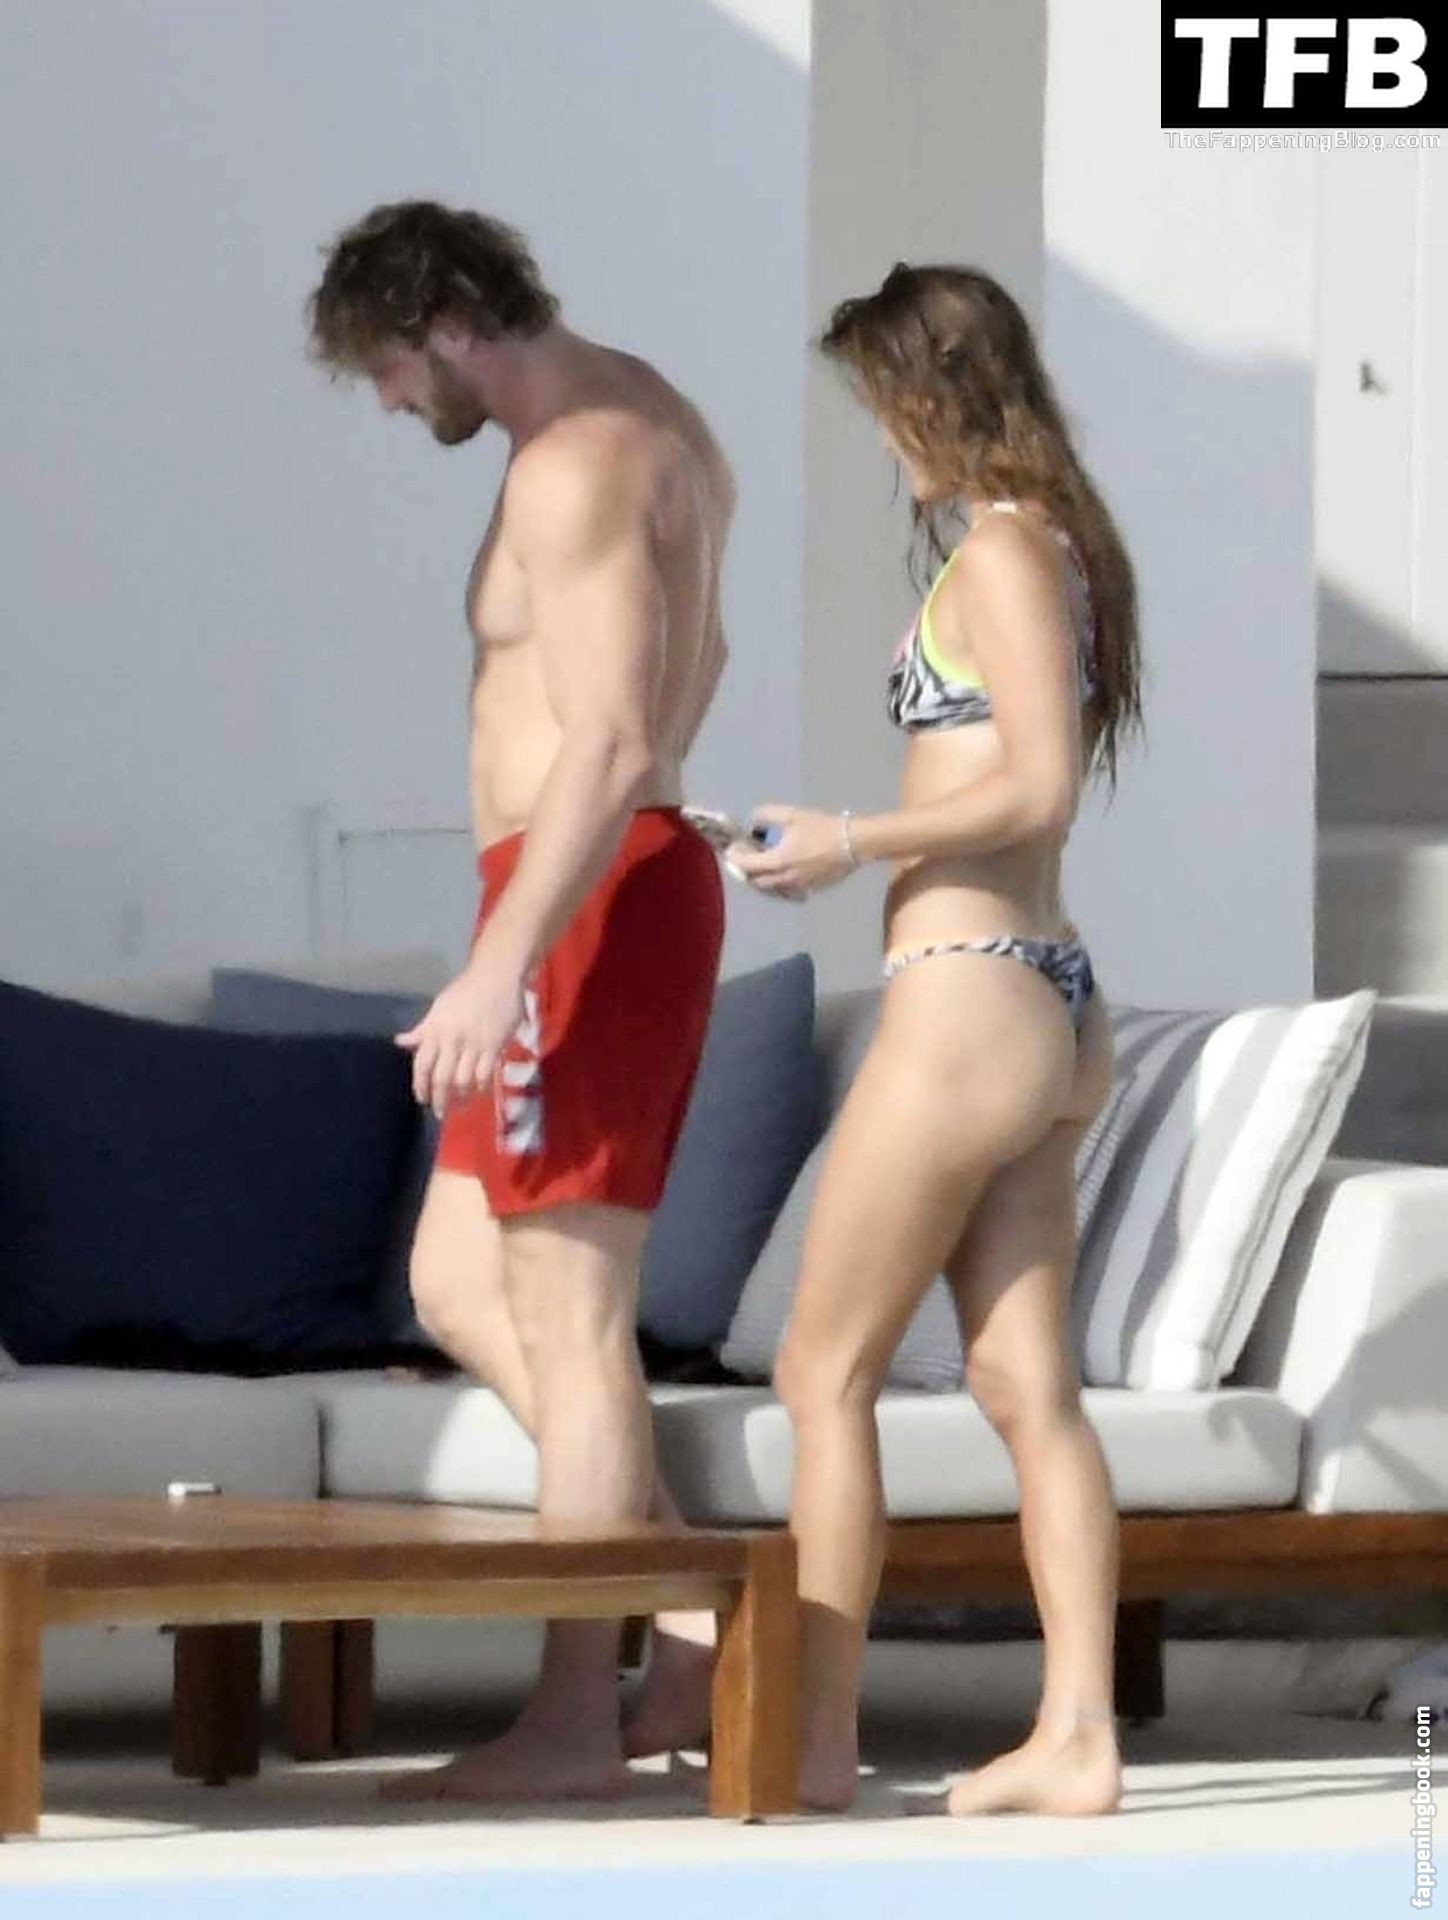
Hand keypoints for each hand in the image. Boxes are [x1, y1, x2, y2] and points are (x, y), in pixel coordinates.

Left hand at [394, 953, 525, 1119]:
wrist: (496, 977)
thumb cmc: (466, 990)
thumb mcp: (439, 1008)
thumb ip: (423, 1030)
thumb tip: (401, 1042)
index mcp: (435, 1030)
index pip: (422, 1065)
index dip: (420, 1086)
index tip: (422, 1099)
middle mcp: (451, 1040)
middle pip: (441, 1078)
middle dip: (440, 1099)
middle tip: (440, 1112)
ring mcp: (474, 1044)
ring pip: (463, 1081)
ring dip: (460, 1098)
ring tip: (459, 1106)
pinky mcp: (494, 1046)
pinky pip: (485, 1075)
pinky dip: (480, 1087)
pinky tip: (478, 1092)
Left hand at [726, 804, 856, 899]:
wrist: (853, 843)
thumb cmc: (822, 828)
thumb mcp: (791, 815)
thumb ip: (766, 815)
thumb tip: (753, 821)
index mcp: (777, 862)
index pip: (746, 865)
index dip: (735, 857)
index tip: (732, 848)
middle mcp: (784, 880)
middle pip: (755, 881)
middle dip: (745, 870)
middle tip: (745, 855)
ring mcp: (797, 887)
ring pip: (770, 888)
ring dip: (761, 877)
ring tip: (762, 862)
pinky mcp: (810, 889)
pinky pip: (786, 889)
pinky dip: (777, 881)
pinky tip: (781, 868)